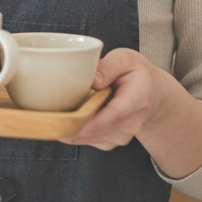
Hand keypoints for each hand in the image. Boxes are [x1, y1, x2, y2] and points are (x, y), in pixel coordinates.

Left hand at [58, 48, 201, 178]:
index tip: (71, 122)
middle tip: (47, 113)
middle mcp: (131, 124)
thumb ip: (110, 65)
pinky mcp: (109, 142)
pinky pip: (86, 140)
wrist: (154, 96)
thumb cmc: (137, 74)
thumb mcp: (126, 59)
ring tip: (57, 109)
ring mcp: (121, 136)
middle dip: (71, 123)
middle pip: (96, 130)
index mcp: (137, 99)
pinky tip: (67, 115)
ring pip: (87, 137)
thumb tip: (93, 79)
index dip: (92, 121)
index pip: (114, 115)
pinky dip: (72, 130)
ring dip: (69, 126)